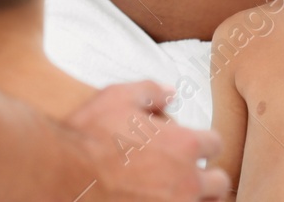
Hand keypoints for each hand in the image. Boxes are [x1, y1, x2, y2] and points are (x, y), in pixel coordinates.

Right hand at [65, 81, 229, 200]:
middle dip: (209, 178)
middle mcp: (186, 181)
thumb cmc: (90, 134)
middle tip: (189, 174)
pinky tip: (155, 200)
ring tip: (174, 192)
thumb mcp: (119, 97)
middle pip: (219, 184)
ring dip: (195, 198)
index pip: (215, 144)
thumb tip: (170, 92)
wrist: (63, 172)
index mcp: (184, 145)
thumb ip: (150, 92)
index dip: (203, 142)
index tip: (191, 145)